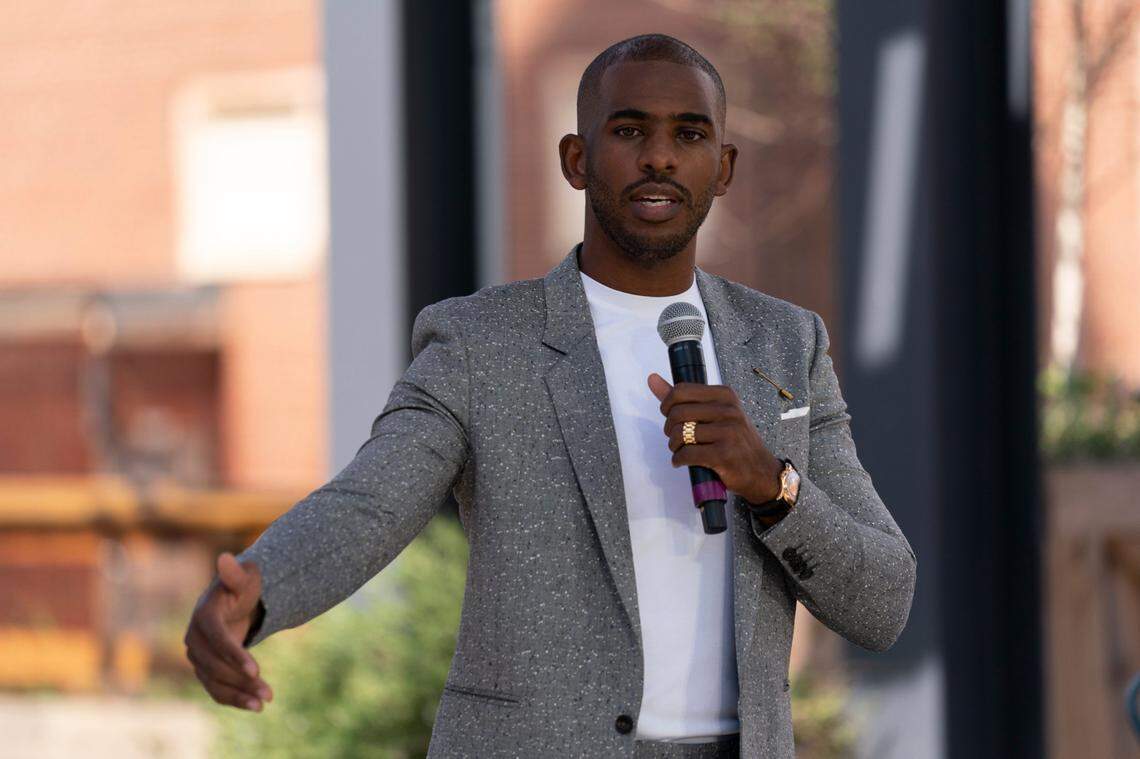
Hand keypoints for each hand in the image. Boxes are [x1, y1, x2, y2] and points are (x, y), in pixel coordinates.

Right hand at [184, 552, 271, 710]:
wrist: (234, 604)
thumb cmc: (242, 588)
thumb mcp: (244, 579)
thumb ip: (236, 574)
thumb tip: (224, 558)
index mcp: (204, 616)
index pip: (217, 639)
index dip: (234, 655)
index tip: (256, 669)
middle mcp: (194, 640)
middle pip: (216, 666)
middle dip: (242, 680)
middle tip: (269, 693)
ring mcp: (197, 658)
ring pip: (215, 682)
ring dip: (240, 695)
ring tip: (265, 703)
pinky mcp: (204, 671)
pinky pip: (215, 689)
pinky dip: (234, 700)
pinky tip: (255, 707)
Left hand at [648, 373, 782, 504]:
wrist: (760, 471)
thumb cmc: (733, 440)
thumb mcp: (713, 413)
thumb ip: (682, 397)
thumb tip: (652, 378)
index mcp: (725, 395)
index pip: (681, 391)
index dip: (667, 405)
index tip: (670, 417)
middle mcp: (729, 410)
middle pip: (678, 412)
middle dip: (669, 429)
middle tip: (675, 439)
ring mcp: (728, 432)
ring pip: (681, 434)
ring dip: (674, 446)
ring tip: (680, 450)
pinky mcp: (724, 454)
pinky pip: (687, 454)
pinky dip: (678, 460)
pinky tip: (682, 461)